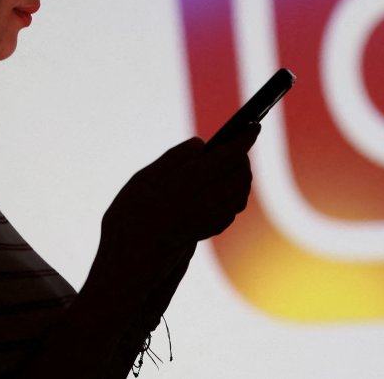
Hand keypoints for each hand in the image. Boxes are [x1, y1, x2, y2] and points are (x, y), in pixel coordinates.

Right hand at [101, 126, 258, 261]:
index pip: (230, 154)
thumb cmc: (132, 213)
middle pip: (241, 173)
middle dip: (243, 157)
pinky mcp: (209, 230)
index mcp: (190, 180)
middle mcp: (206, 199)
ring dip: (242, 176)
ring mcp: (211, 217)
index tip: (254, 125)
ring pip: (241, 191)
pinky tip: (225, 191)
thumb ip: (176, 157)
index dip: (245, 137)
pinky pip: (233, 209)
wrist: (129, 257)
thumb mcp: (146, 176)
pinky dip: (235, 195)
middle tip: (238, 146)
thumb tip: (201, 144)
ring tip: (233, 165)